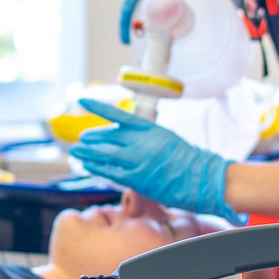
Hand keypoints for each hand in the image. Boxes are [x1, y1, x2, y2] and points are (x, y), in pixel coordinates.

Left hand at [70, 99, 241, 219]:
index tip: (81, 99)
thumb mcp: (164, 137)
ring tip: (76, 152)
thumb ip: (142, 135)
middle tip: (81, 138)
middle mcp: (141, 142)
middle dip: (92, 137)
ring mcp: (138, 161)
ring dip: (88, 153)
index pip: (117, 114)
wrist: (202, 177)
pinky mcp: (138, 179)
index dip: (97, 107)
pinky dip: (97, 168)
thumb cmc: (185, 158)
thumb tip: (120, 135)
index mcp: (148, 128)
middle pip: (107, 136)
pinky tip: (87, 166)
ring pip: (105, 154)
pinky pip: (111, 172)